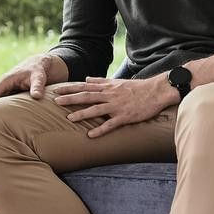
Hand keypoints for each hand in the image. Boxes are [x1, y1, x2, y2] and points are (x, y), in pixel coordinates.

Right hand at [0, 54, 66, 110]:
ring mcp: (11, 92)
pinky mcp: (17, 96)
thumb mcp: (38, 75)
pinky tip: (3, 123)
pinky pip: (9, 106)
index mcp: (6, 81)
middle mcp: (6, 87)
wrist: (44, 64)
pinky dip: (5, 113)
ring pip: (0, 104)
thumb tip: (36, 97)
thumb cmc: (38, 68)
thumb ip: (37, 86)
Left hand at [52, 75, 176, 136]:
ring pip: (97, 109)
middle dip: (71, 98)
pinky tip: (90, 135)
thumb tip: (86, 78)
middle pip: (87, 95)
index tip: (56, 90)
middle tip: (55, 101)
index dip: (69, 88)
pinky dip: (101, 129)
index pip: (84, 86)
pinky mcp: (125, 116)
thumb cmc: (136, 87)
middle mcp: (110, 95)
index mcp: (107, 87)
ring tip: (69, 118)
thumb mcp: (117, 82)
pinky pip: (111, 124)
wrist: (157, 91)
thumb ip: (100, 81)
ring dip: (82, 113)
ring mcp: (117, 106)